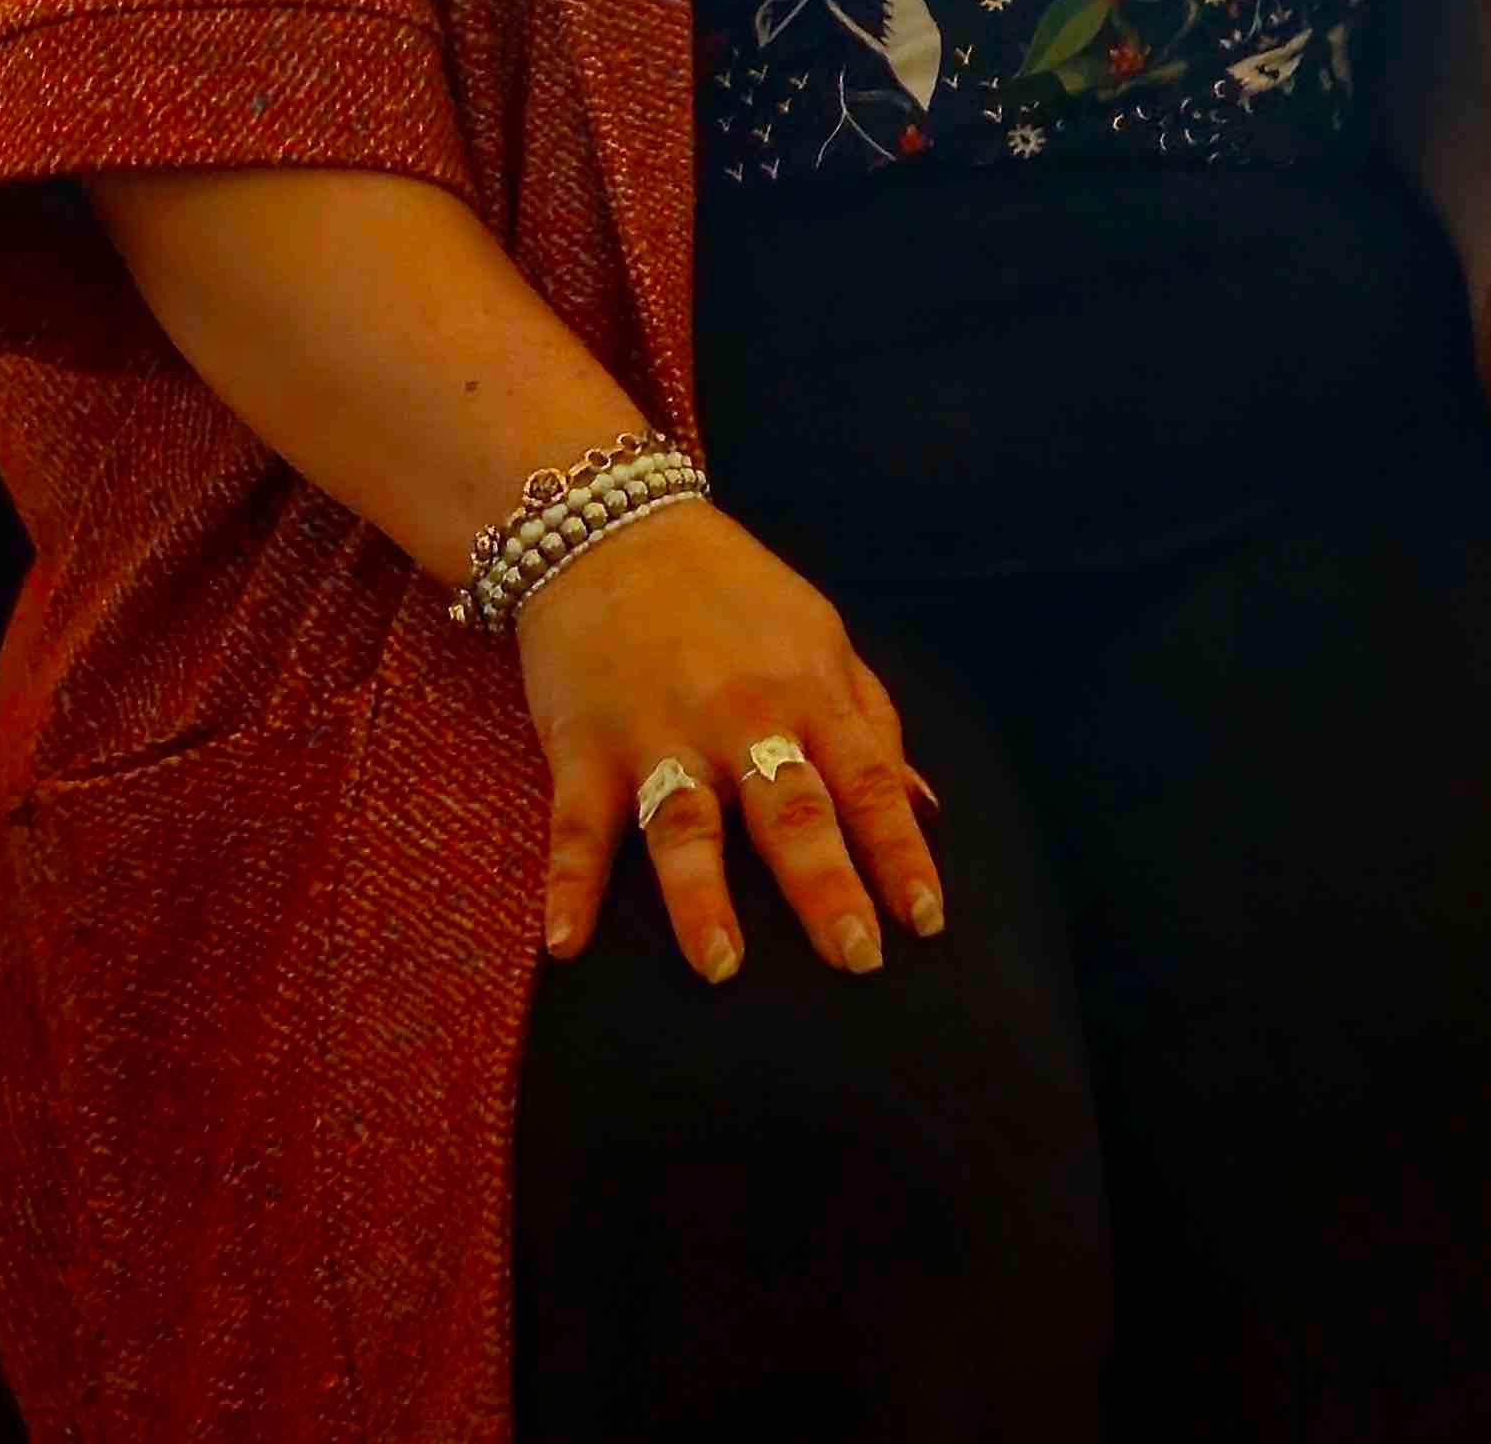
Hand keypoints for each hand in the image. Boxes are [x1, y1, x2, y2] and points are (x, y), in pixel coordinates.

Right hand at [513, 503, 943, 981]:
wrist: (607, 526)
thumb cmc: (728, 591)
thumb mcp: (818, 634)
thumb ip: (870, 720)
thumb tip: (923, 805)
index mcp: (806, 693)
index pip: (867, 783)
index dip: (899, 853)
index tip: (925, 919)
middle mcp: (739, 719)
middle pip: (789, 810)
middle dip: (826, 886)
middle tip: (857, 957)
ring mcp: (656, 735)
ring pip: (685, 824)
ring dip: (701, 897)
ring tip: (722, 965)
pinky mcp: (583, 748)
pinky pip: (575, 826)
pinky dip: (568, 885)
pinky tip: (566, 943)